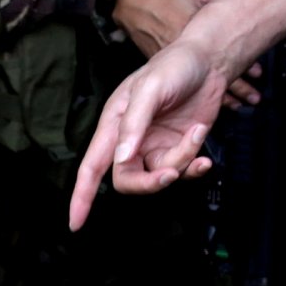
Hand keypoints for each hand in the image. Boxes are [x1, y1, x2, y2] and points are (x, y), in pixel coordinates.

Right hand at [69, 41, 225, 226]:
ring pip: (160, 176)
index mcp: (114, 124)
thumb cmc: (173, 66)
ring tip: (197, 133)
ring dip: (182, 162)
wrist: (210, 62)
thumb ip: (134, 123)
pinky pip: (182, 171)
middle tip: (172, 172)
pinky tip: (205, 157)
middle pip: (129, 180)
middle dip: (151, 182)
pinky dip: (195, 167)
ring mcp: (156, 146)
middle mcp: (131, 140)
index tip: (75, 223)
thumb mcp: (149, 88)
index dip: (81, 196)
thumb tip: (121, 158)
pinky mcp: (179, 148)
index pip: (92, 167)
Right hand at [111, 0, 260, 104]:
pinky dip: (203, 93)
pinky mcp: (166, 67)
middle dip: (237, 88)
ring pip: (203, 83)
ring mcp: (175, 62)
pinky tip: (216, 102)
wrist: (136, 4)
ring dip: (222, 95)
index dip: (243, 66)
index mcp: (194, 31)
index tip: (258, 73)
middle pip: (215, 74)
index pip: (223, 54)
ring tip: (241, 104)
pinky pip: (190, 84)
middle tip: (254, 97)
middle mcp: (186, 50)